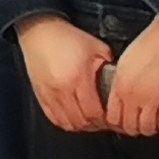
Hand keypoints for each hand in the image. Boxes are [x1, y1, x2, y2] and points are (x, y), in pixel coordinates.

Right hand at [19, 18, 111, 134]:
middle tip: (103, 122)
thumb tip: (118, 81)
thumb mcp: (96, 48)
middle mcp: (63, 89)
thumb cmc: (68, 38)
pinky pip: (54, 118)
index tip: (111, 117)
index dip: (105, 119)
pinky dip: (65, 122)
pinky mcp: (41, 95)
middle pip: (82, 121)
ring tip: (90, 122)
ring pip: (67, 123)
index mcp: (79, 78)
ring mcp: (50, 94)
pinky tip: (74, 118)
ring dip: (81, 126)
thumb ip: (109, 66)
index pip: (94, 112)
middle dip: (95, 125)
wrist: (41, 32)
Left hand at [105, 21, 158, 138]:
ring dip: (148, 129)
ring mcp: (154, 101)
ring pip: (147, 129)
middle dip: (131, 129)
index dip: (116, 123)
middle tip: (136, 126)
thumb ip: (120, 81)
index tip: (121, 122)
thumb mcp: (125, 62)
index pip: (112, 117)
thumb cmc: (151, 43)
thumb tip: (119, 94)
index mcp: (121, 86)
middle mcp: (135, 97)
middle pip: (129, 126)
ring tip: (150, 126)